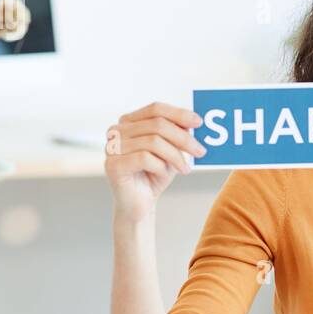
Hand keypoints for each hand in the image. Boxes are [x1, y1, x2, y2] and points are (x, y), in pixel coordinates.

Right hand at [104, 102, 204, 221]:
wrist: (139, 204)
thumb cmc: (154, 175)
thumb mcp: (170, 150)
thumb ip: (177, 134)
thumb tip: (194, 122)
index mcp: (129, 121)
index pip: (156, 109)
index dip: (179, 114)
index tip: (199, 123)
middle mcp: (117, 131)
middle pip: (157, 124)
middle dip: (183, 138)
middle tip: (200, 151)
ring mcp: (112, 147)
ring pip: (153, 141)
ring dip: (175, 156)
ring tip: (185, 169)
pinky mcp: (113, 165)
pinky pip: (145, 158)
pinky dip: (160, 167)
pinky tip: (163, 175)